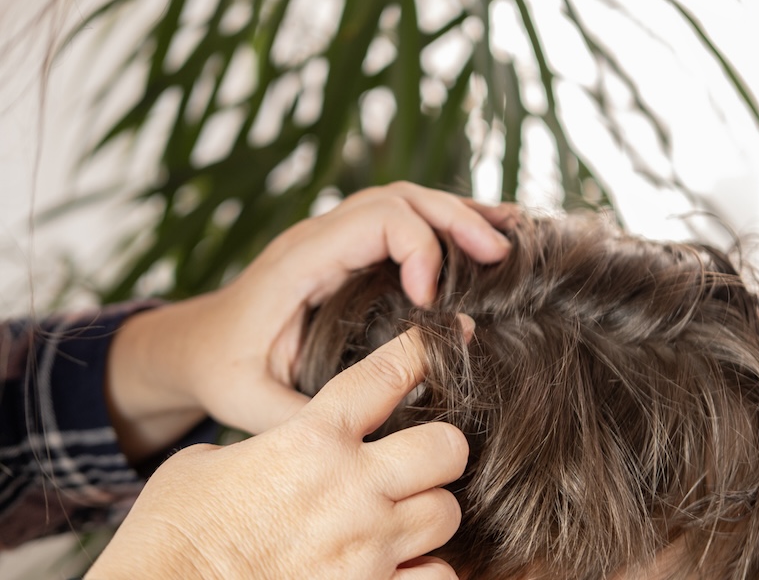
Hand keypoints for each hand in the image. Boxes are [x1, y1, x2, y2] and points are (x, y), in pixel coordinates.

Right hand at [90, 322, 472, 579]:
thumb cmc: (169, 532)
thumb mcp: (207, 464)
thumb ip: (264, 448)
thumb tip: (276, 452)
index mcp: (311, 439)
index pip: (386, 376)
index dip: (421, 352)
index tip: (436, 344)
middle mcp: (352, 487)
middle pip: (447, 447)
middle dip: (441, 450)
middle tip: (421, 461)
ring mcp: (366, 547)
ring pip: (447, 513)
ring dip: (430, 513)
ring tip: (406, 519)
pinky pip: (439, 577)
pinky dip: (427, 571)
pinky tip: (403, 567)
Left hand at [105, 182, 514, 461]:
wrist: (194, 344)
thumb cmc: (223, 371)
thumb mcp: (253, 404)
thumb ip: (310, 416)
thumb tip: (383, 429)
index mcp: (299, 262)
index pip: (374, 222)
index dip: (418, 249)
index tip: (434, 303)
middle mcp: (318, 238)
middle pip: (398, 199)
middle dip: (455, 221)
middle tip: (502, 255)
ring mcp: (332, 238)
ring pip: (404, 201)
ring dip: (457, 215)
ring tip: (510, 237)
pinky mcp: (345, 251)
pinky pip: (400, 221)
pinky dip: (442, 226)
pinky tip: (481, 237)